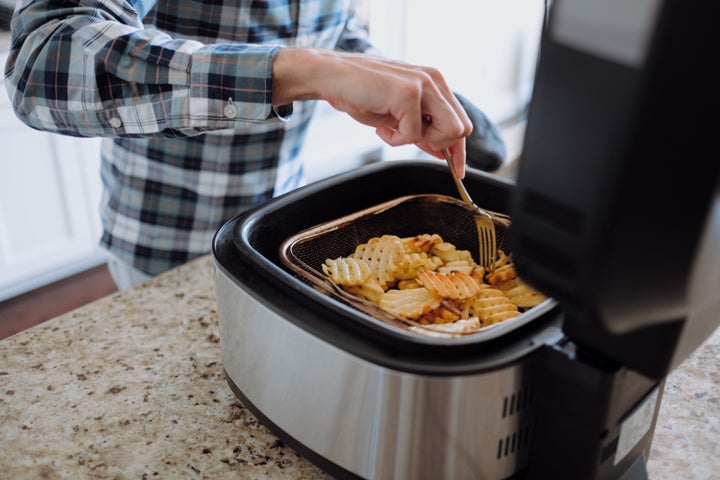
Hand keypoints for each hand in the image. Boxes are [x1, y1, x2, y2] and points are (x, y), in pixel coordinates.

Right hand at [272, 48, 472, 176]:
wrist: (332, 77)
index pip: (460, 121)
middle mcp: (434, 80)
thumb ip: (423, 130)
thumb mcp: (398, 116)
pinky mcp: (408, 93)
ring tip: (395, 130)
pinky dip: (395, 139)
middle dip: (438, 145)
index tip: (458, 170)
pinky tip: (381, 127)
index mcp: (435, 83)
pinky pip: (413, 134)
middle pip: (461, 129)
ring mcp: (423, 85)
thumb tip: (443, 152)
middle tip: (410, 139)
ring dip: (420, 140)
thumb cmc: (361, 95)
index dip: (460, 150)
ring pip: (448, 131)